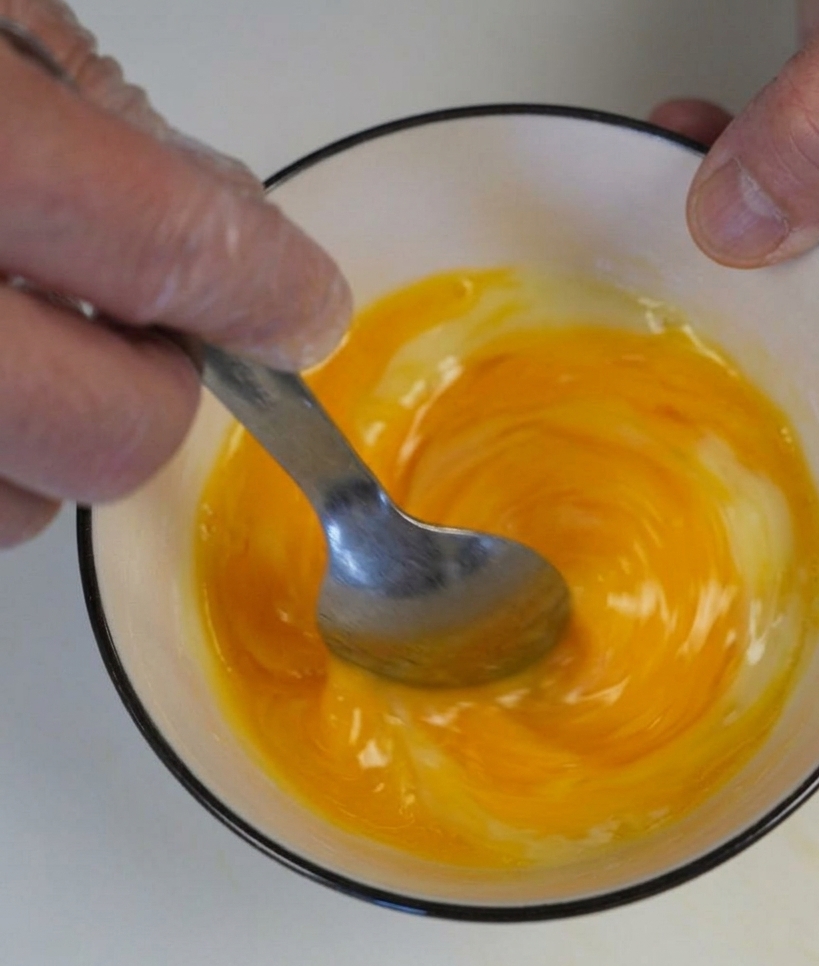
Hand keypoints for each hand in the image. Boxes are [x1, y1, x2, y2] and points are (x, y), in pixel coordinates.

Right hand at [0, 1, 349, 546]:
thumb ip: (98, 115)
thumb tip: (223, 221)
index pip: (174, 252)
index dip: (263, 293)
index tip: (299, 311)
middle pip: (112, 435)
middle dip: (157, 399)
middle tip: (143, 340)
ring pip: (19, 507)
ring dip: (56, 444)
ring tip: (22, 351)